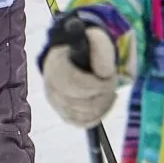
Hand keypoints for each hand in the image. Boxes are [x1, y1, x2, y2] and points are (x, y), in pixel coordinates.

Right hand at [39, 11, 117, 127]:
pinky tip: (107, 102)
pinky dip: (99, 115)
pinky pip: (83, 122)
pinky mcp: (65, 114)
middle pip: (78, 102)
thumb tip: (102, 66)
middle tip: (112, 83)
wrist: (76, 58)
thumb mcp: (95, 40)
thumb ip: (99, 49)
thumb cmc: (87, 48)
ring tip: (110, 90)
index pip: (73, 83)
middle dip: (102, 95)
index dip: (95, 84)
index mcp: (55, 64)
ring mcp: (56, 102)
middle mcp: (51, 86)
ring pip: (82, 114)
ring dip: (103, 104)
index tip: (110, 77)